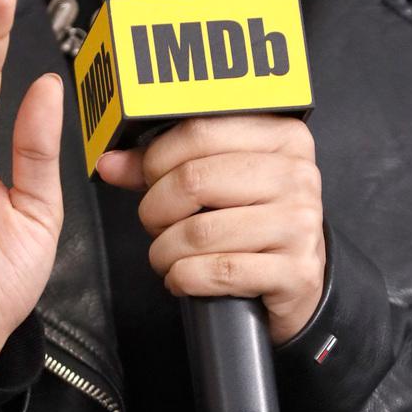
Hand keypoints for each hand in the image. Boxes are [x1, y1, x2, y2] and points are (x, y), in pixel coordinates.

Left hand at [97, 116, 325, 344]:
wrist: (297, 279)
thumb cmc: (251, 222)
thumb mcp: (217, 182)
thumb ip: (163, 165)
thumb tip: (110, 163)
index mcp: (282, 136)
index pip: (198, 131)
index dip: (156, 160)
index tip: (148, 179)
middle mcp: (298, 175)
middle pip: (194, 180)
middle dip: (156, 209)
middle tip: (155, 223)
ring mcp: (300, 224)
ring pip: (200, 232)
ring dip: (165, 251)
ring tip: (166, 255)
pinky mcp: (296, 271)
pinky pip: (219, 272)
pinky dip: (185, 278)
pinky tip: (183, 277)